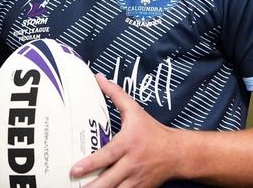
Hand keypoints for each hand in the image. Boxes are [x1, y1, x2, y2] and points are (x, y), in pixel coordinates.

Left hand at [71, 73, 179, 187]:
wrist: (178, 154)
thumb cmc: (152, 132)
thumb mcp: (134, 110)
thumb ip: (115, 94)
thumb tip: (99, 77)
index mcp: (127, 145)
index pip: (106, 156)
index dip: (90, 164)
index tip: (74, 170)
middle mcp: (131, 164)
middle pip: (109, 180)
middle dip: (92, 186)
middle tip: (75, 187)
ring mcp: (136, 179)